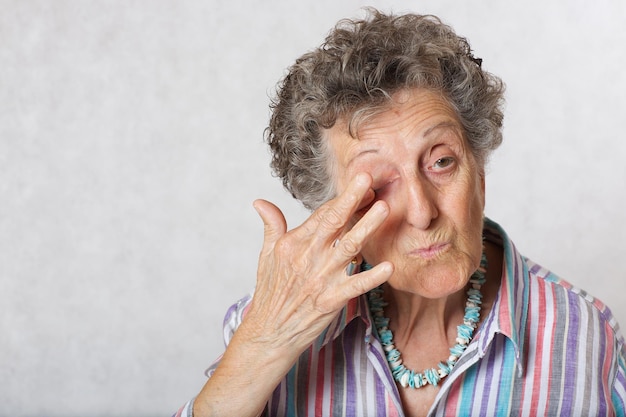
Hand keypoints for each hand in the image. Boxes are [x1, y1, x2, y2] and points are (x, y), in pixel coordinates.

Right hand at [193, 173, 393, 416]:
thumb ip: (271, 225)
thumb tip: (260, 202)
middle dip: (352, 199)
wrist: (269, 332)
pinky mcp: (330, 300)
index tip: (362, 183)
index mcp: (293, 243)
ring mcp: (320, 278)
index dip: (343, 198)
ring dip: (366, 227)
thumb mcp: (266, 255)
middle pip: (334, 223)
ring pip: (348, 248)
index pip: (321, 214)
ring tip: (383, 208)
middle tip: (369, 179)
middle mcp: (308, 257)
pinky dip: (371, 277)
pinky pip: (354, 286)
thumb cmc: (270, 292)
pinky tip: (388, 266)